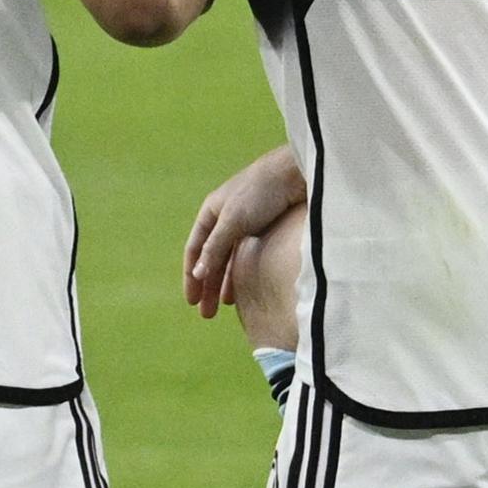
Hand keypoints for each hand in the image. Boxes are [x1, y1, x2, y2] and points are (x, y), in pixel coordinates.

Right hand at [183, 148, 306, 319]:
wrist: (296, 173)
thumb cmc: (261, 192)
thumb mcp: (234, 221)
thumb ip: (215, 248)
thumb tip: (197, 274)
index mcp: (211, 212)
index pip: (195, 249)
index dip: (191, 276)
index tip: (192, 302)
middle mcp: (225, 218)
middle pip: (211, 257)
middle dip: (206, 285)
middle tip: (206, 314)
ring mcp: (245, 223)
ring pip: (229, 259)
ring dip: (224, 282)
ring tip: (224, 306)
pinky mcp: (264, 227)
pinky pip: (247, 256)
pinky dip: (242, 273)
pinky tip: (244, 288)